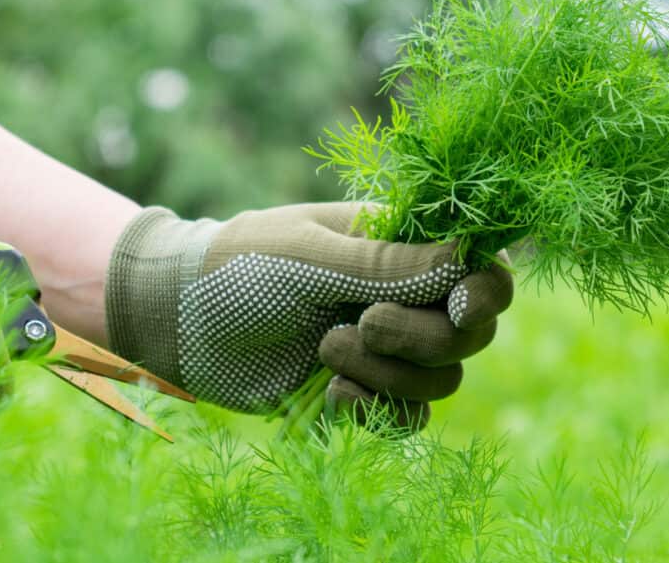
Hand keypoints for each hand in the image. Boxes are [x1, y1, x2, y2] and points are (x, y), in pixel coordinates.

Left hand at [106, 202, 512, 425]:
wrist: (181, 320)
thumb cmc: (243, 266)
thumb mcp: (312, 256)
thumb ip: (389, 262)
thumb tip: (471, 255)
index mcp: (401, 247)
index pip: (481, 270)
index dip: (487, 294)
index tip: (460, 309)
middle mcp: (405, 298)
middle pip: (469, 337)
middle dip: (421, 338)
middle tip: (363, 323)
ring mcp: (386, 351)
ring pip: (440, 384)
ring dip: (387, 374)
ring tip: (324, 349)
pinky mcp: (362, 394)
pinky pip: (403, 420)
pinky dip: (374, 413)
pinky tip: (330, 397)